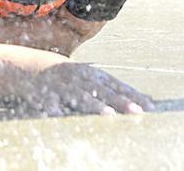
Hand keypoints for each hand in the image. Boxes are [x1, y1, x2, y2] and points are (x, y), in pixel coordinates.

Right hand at [33, 61, 154, 115]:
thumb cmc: (69, 78)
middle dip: (120, 101)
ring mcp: (64, 86)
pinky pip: (52, 103)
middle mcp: (80, 79)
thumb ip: (113, 89)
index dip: (133, 95)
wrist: (32, 68)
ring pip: (81, 97)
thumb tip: (147, 101)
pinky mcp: (47, 95)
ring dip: (95, 105)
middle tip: (136, 111)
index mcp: (92, 74)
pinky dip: (56, 109)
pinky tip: (61, 115)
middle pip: (104, 91)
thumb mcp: (90, 78)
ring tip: (108, 114)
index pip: (117, 85)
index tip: (151, 107)